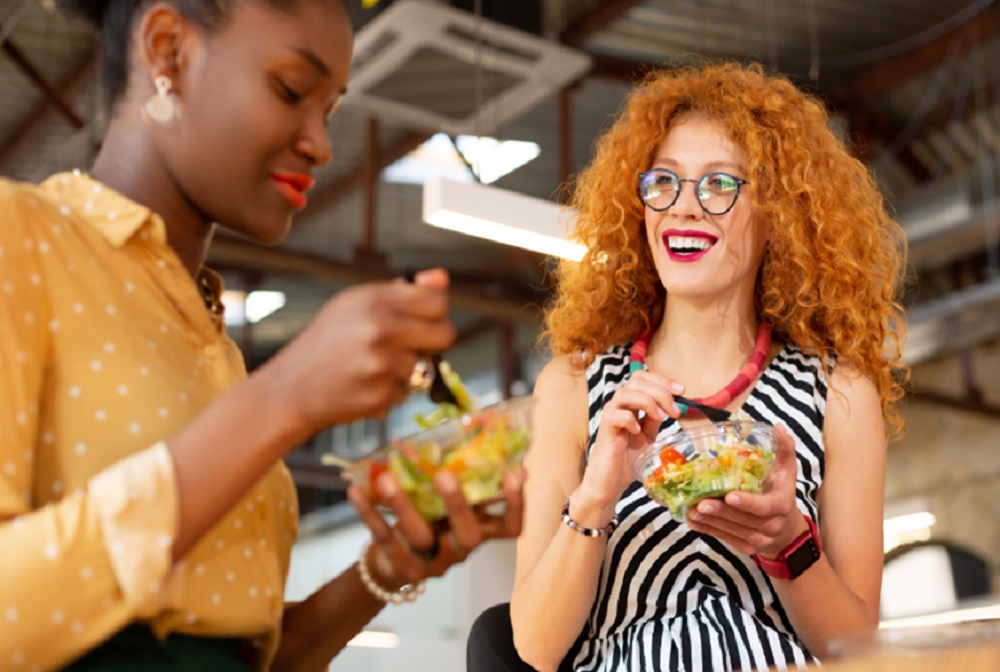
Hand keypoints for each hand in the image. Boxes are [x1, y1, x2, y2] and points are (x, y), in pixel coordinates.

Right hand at [261, 269, 454, 433]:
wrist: (291, 387)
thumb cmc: (327, 341)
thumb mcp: (355, 305)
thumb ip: (401, 292)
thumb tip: (443, 278)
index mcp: (374, 300)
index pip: (437, 302)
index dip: (436, 312)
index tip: (425, 320)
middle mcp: (379, 329)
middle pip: (445, 334)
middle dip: (435, 341)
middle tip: (413, 345)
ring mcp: (381, 364)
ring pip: (425, 365)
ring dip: (407, 369)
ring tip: (374, 366)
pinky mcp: (381, 395)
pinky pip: (407, 391)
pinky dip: (391, 390)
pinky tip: (365, 385)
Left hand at [347, 468, 524, 587]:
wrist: (395, 564)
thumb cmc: (431, 517)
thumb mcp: (448, 498)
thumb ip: (458, 470)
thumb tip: (468, 423)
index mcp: (481, 529)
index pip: (510, 525)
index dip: (515, 503)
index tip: (516, 471)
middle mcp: (463, 548)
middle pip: (469, 535)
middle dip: (458, 504)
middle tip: (445, 475)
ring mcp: (435, 563)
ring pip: (421, 537)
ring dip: (403, 506)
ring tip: (387, 478)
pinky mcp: (406, 571)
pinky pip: (386, 541)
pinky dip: (370, 514)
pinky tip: (356, 491)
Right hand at [576, 370, 681, 509]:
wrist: (609, 481)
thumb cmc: (625, 458)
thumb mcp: (648, 435)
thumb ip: (655, 419)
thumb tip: (672, 405)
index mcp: (629, 403)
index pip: (642, 377)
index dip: (662, 380)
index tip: (681, 390)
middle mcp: (618, 405)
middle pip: (636, 380)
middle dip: (660, 391)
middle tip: (674, 411)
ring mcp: (610, 415)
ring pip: (625, 393)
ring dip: (647, 402)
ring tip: (660, 418)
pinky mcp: (605, 430)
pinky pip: (616, 414)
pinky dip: (630, 419)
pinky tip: (638, 431)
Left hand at [686, 424, 806, 555]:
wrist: (787, 532)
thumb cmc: (782, 494)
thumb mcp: (787, 473)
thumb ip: (784, 450)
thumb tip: (778, 427)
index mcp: (781, 505)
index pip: (764, 507)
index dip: (747, 502)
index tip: (729, 494)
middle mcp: (771, 525)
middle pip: (742, 519)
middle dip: (720, 511)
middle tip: (700, 502)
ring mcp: (758, 540)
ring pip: (731, 530)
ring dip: (710, 521)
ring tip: (691, 509)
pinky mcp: (746, 547)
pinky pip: (725, 539)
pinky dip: (708, 530)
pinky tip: (693, 521)